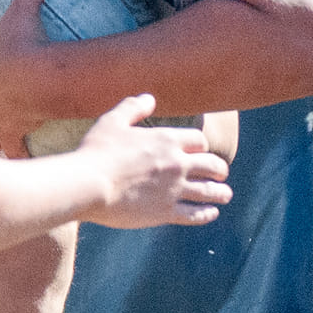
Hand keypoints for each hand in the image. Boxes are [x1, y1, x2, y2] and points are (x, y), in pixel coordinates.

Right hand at [77, 94, 233, 228]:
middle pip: (211, 165)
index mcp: (167, 140)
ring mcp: (174, 189)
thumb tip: (149, 98)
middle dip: (219, 169)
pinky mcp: (166, 212)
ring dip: (221, 192)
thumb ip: (133, 107)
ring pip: (209, 191)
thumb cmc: (95, 152)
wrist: (87, 184)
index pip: (198, 141)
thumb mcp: (112, 122)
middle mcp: (177, 164)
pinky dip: (206, 214)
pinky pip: (195, 214)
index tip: (200, 152)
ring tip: (226, 195)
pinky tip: (211, 213)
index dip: (201, 146)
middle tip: (221, 173)